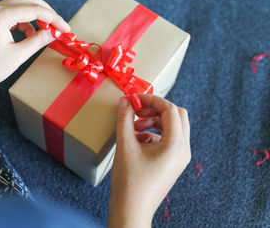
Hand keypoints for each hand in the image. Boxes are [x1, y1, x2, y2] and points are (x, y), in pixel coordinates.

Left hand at [0, 0, 70, 92]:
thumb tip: (54, 33)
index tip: (66, 29)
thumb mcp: (18, 55)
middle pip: (28, 0)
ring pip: (21, 5)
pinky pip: (12, 13)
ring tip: (46, 33)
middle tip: (59, 27)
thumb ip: (38, 41)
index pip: (34, 10)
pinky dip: (24, 21)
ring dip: (36, 16)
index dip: (54, 19)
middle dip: (46, 13)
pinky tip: (29, 35)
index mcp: (0, 15)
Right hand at [108, 94, 190, 227]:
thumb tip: (125, 101)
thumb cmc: (130, 182)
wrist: (132, 210)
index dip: (152, 99)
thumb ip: (125, 120)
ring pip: (173, 127)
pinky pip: (168, 140)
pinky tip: (136, 141)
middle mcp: (183, 150)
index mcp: (176, 145)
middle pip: (177, 116)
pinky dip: (153, 134)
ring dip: (154, 121)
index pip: (170, 110)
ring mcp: (179, 158)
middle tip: (137, 110)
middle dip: (156, 109)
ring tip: (133, 127)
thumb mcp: (125, 146)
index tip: (134, 99)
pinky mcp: (173, 163)